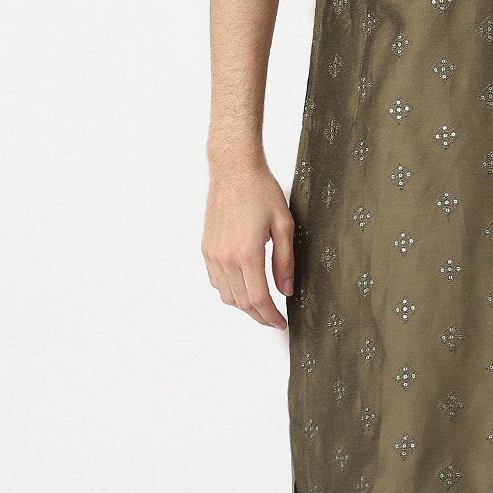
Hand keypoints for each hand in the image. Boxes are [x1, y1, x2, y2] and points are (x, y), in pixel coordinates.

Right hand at [203, 156, 296, 328]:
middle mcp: (225, 257)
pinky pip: (215, 281)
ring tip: (262, 304)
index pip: (258, 299)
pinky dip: (229, 290)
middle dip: (259, 315)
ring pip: (226, 295)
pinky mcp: (206, 248)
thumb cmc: (260, 191)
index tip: (281, 322)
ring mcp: (213, 253)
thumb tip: (286, 289)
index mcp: (247, 253)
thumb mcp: (284, 225)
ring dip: (243, 305)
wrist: (234, 170)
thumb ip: (285, 261)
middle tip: (274, 318)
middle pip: (241, 302)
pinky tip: (243, 286)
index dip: (270, 316)